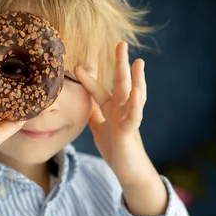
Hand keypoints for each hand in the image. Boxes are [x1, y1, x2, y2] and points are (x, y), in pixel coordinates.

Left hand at [75, 41, 149, 184]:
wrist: (129, 171)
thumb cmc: (117, 149)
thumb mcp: (100, 130)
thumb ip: (94, 115)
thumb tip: (84, 104)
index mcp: (112, 110)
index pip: (99, 91)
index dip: (88, 79)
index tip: (77, 66)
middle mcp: (122, 111)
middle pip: (121, 84)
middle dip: (120, 64)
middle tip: (121, 43)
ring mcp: (128, 120)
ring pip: (133, 96)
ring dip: (136, 79)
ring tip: (138, 62)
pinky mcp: (131, 132)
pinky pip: (134, 116)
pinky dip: (136, 104)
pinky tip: (137, 92)